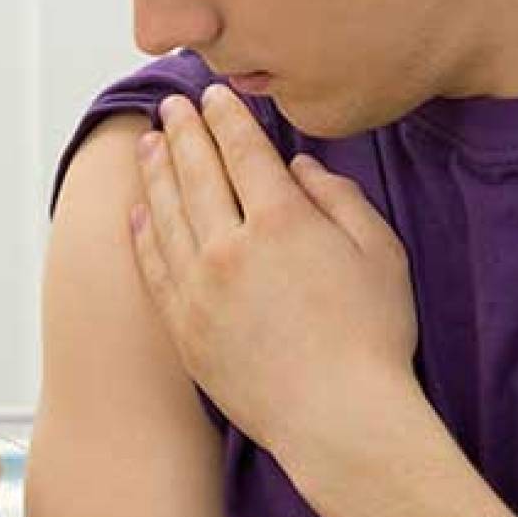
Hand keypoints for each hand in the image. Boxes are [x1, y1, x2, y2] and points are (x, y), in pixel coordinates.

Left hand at [131, 85, 418, 463]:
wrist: (336, 419)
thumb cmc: (372, 338)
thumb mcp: (380, 254)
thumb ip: (340, 200)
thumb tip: (298, 168)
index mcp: (281, 222)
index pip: (242, 153)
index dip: (224, 119)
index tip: (211, 96)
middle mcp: (229, 248)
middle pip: (196, 174)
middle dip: (181, 133)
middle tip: (169, 106)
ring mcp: (198, 289)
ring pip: (165, 214)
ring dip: (154, 173)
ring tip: (146, 145)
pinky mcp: (182, 326)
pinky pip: (152, 266)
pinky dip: (141, 232)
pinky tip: (137, 210)